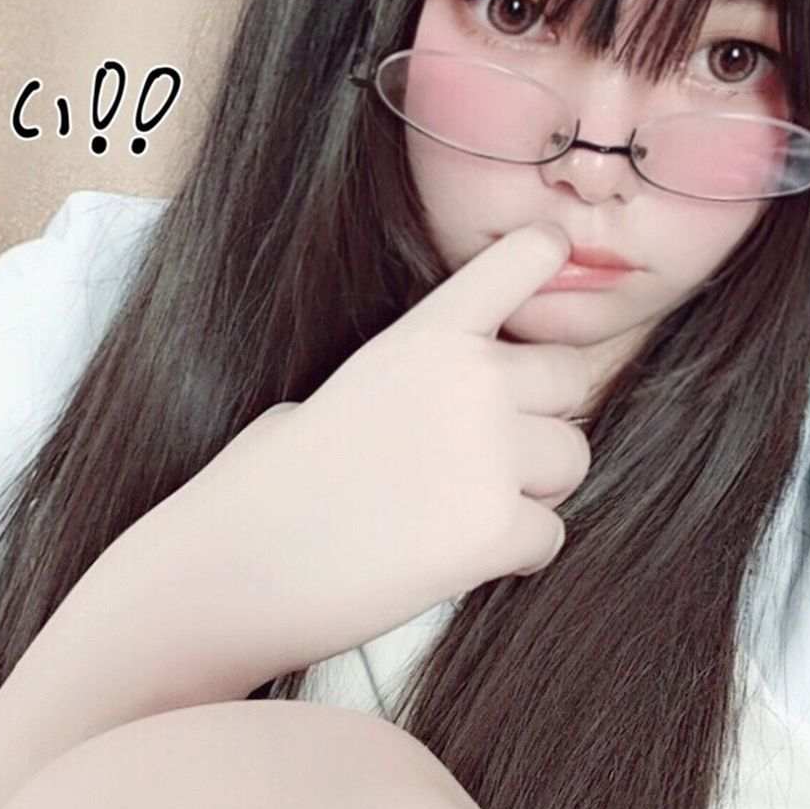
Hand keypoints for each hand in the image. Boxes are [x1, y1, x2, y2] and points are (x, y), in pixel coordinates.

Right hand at [203, 221, 592, 671]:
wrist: (237, 561)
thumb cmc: (273, 479)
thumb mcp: (349, 385)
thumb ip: (425, 375)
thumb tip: (471, 401)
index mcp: (427, 333)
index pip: (520, 260)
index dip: (545, 254)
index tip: (555, 247)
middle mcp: (472, 377)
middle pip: (571, 377)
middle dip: (541, 415)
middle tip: (483, 456)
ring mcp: (490, 452)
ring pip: (572, 459)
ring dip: (534, 488)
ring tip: (458, 511)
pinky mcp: (497, 528)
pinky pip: (550, 535)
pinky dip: (515, 553)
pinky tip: (454, 557)